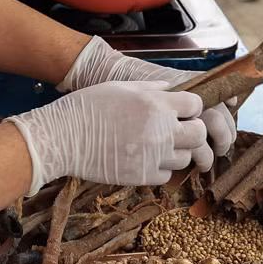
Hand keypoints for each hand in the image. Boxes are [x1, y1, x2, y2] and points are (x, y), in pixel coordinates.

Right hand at [11, 81, 210, 193]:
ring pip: (186, 157)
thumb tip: (172, 89)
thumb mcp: (122, 87)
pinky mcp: (142, 176)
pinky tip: (146, 158)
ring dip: (177, 151)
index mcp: (156, 104)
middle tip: (178, 130)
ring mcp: (153, 155)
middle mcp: (160, 130)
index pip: (197, 105)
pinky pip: (167, 174)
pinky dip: (161, 168)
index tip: (182, 110)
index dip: (191, 107)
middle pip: (199, 134)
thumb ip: (152, 88)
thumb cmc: (88, 107)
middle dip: (192, 130)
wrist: (63, 137)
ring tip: (158, 145)